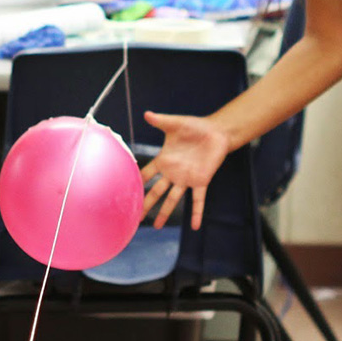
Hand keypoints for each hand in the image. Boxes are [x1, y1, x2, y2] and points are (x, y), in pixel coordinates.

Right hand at [140, 111, 231, 229]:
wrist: (216, 132)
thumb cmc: (195, 127)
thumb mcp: (175, 123)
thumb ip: (160, 121)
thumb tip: (146, 113)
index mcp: (164, 160)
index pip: (147, 173)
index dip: (137, 181)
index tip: (124, 191)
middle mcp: (173, 173)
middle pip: (156, 191)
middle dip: (146, 204)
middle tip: (136, 216)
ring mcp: (186, 179)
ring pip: (173, 199)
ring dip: (165, 212)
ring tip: (157, 226)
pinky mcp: (201, 181)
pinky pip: (198, 200)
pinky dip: (197, 213)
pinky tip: (195, 226)